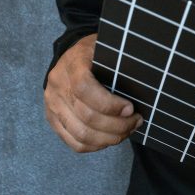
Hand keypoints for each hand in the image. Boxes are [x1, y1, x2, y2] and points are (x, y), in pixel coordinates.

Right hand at [44, 33, 142, 152]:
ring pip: (81, 134)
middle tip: (136, 121)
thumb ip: (117, 63)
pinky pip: (74, 143)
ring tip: (127, 131)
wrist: (71, 57)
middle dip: (117, 125)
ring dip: (109, 138)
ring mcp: (52, 105)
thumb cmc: (95, 53)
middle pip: (86, 116)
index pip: (85, 89)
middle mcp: (58, 86)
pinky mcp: (53, 120)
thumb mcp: (105, 48)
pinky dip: (96, 145)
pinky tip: (110, 138)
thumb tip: (141, 83)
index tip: (131, 108)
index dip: (110, 104)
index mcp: (72, 64)